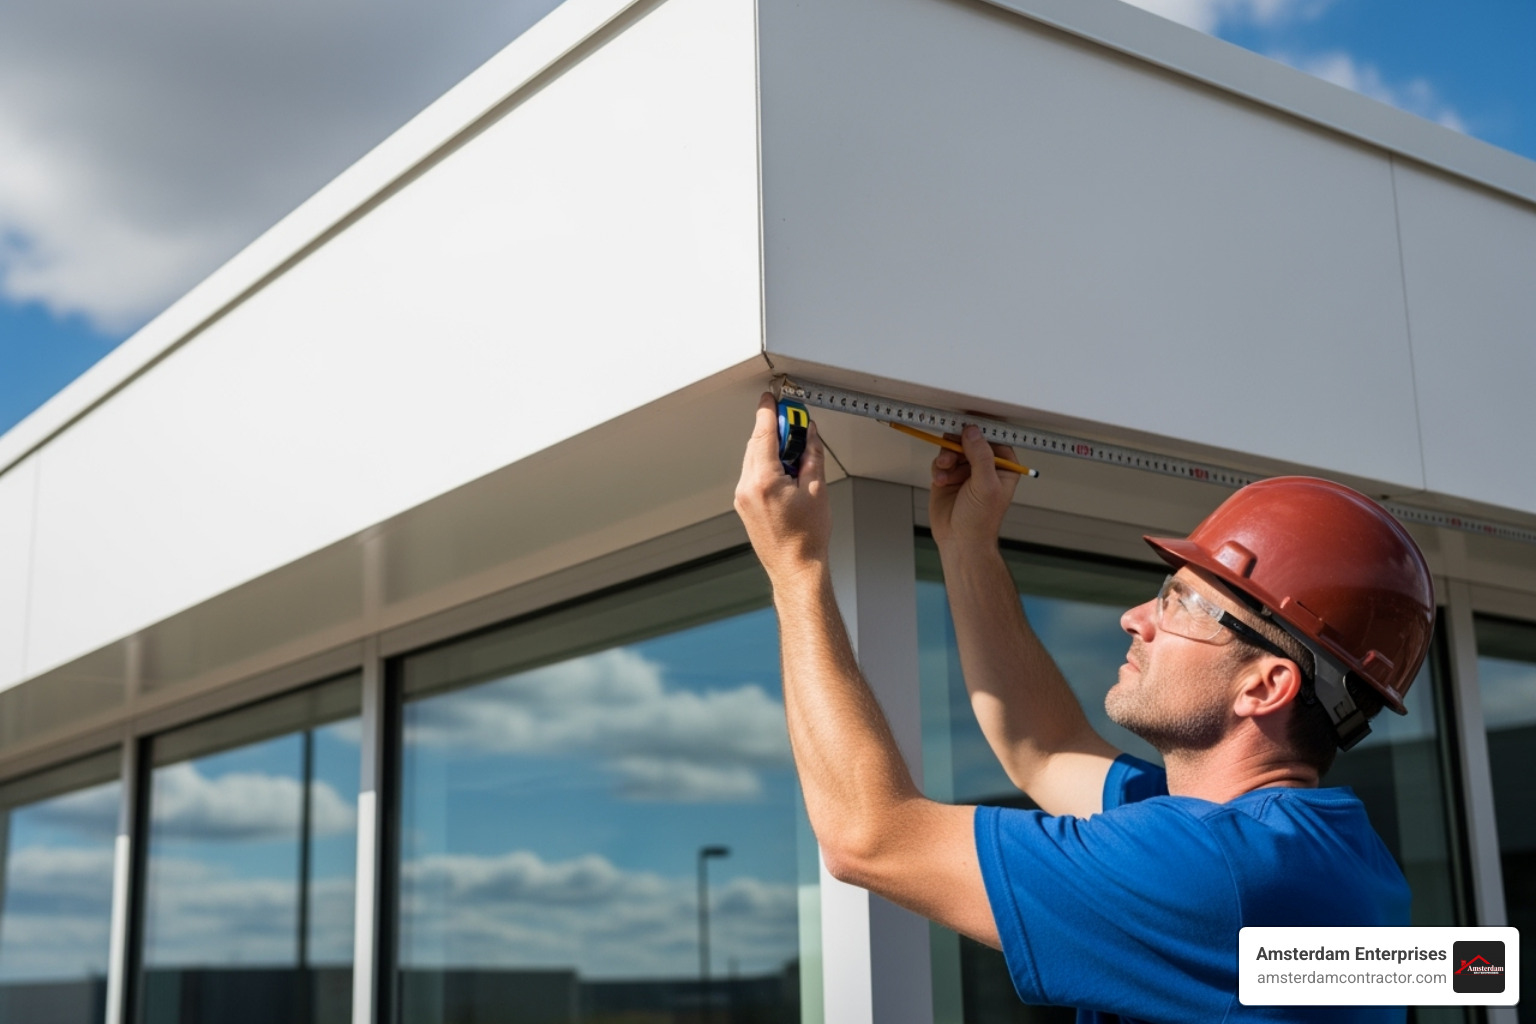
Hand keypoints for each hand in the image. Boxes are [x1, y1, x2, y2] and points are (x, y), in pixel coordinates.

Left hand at [734, 393, 832, 585]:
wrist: (795, 569)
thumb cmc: (806, 538)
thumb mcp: (817, 489)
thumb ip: (811, 455)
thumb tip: (809, 434)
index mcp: (764, 481)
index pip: (764, 434)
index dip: (769, 412)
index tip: (772, 399)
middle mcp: (747, 488)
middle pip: (756, 443)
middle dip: (774, 429)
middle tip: (794, 422)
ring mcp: (742, 498)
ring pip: (753, 458)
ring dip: (771, 447)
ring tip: (796, 452)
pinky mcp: (744, 505)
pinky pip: (752, 473)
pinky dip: (767, 464)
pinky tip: (786, 470)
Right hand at [930, 425, 1019, 553]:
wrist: (960, 542)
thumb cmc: (980, 521)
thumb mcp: (986, 485)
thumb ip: (980, 456)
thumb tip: (973, 432)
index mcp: (1003, 466)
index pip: (994, 438)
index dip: (981, 430)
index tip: (968, 423)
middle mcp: (985, 466)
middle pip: (970, 440)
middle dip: (958, 444)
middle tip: (951, 445)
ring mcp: (965, 471)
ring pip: (953, 449)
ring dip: (946, 457)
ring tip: (945, 469)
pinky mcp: (948, 477)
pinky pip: (940, 461)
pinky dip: (939, 469)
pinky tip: (941, 480)